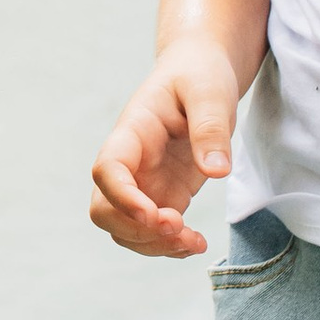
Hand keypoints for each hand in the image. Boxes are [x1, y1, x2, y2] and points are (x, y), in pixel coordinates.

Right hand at [89, 44, 241, 258]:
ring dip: (153, 245)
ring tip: (194, 242)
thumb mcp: (211, 91)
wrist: (198, 72)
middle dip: (135, 230)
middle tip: (179, 227)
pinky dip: (168, 247)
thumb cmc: (199, 75)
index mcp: (132, 132)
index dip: (122, 198)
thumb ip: (210, 127)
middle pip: (104, 208)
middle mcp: (130, 162)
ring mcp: (144, 181)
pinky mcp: (164, 194)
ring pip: (124, 228)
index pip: (107, 169)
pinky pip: (152, 232)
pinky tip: (194, 243)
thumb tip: (216, 170)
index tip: (155, 215)